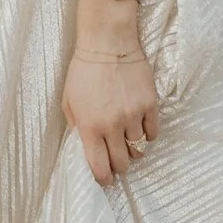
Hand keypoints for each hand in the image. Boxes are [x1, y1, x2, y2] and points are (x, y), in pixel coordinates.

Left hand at [63, 13, 159, 185]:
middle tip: (116, 157)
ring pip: (139, 150)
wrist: (107, 43)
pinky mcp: (150, 105)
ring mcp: (133, 116)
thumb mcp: (69, 100)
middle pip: (123, 163)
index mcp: (90, 127)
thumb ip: (76, 127)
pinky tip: (139, 127)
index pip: (100, 168)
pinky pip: (153, 133)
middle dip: (119, 165)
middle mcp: (113, 125)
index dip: (103, 179)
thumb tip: (84, 147)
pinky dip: (147, 134)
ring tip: (127, 139)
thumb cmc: (84, 70)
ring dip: (133, 149)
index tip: (105, 179)